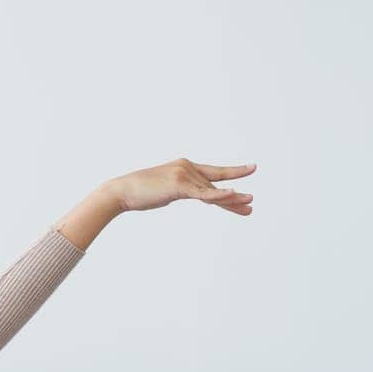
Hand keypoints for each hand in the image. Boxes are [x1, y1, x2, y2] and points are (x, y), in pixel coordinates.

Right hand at [111, 158, 255, 214]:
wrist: (122, 191)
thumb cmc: (139, 193)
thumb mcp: (166, 191)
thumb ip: (181, 191)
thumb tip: (188, 195)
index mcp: (185, 167)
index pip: (213, 175)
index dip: (233, 173)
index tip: (250, 169)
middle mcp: (187, 167)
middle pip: (216, 185)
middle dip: (234, 197)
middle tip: (251, 202)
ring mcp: (184, 174)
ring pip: (212, 191)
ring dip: (232, 200)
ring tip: (249, 204)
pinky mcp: (179, 185)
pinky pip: (203, 193)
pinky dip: (219, 195)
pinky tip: (233, 195)